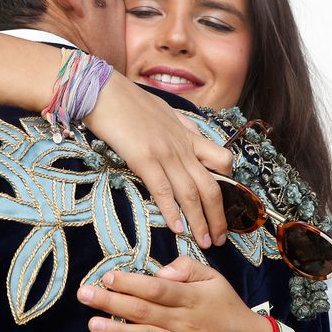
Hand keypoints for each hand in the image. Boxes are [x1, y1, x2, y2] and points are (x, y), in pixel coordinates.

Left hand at [75, 256, 270, 331]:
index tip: (107, 277)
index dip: (132, 282)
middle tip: (84, 295)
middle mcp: (186, 323)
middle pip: (145, 311)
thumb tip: (161, 270)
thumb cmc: (227, 309)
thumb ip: (187, 267)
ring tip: (92, 325)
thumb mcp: (214, 279)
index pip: (157, 288)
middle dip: (112, 302)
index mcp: (191, 298)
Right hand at [83, 75, 232, 247]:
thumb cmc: (126, 100)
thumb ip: (178, 128)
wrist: (102, 90)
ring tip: (204, 242)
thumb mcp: (162, 111)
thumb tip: (189, 137)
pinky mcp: (144, 158)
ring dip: (201, 222)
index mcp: (187, 135)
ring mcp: (164, 153)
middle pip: (212, 186)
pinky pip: (163, 190)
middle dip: (219, 217)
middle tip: (220, 239)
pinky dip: (172, 212)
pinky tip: (177, 229)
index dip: (229, 185)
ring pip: (192, 193)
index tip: (226, 206)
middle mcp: (181, 146)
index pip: (222, 160)